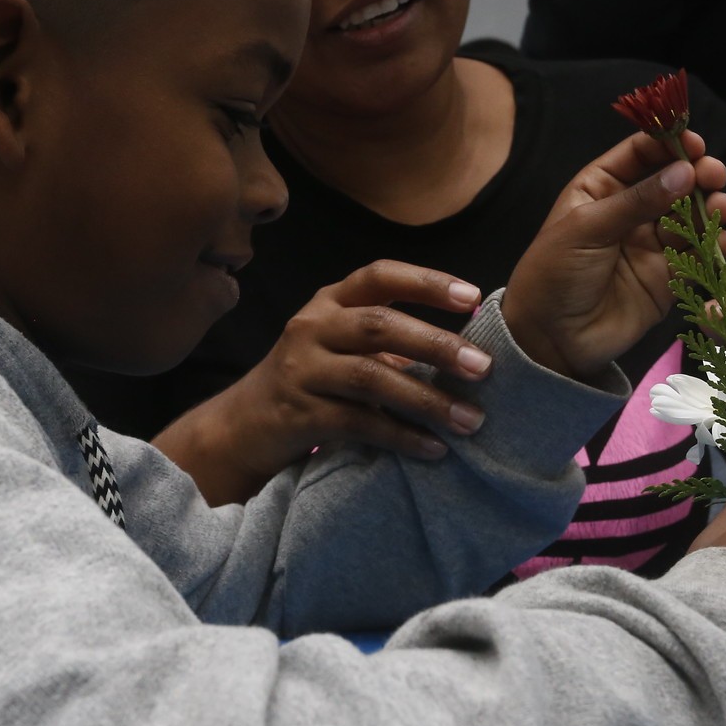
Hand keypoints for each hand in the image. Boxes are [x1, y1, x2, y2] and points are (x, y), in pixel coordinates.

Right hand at [155, 261, 488, 504]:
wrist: (242, 427)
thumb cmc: (311, 383)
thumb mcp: (342, 348)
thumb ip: (390, 341)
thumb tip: (469, 349)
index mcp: (330, 303)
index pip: (379, 277)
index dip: (427, 283)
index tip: (472, 298)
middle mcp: (311, 327)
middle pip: (380, 325)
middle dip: (437, 345)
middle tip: (484, 368)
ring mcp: (300, 369)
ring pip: (371, 376)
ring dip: (427, 400)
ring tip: (471, 420)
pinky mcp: (297, 413)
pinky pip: (358, 423)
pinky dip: (401, 436)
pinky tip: (433, 449)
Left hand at [503, 131, 725, 384]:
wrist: (551, 339)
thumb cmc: (554, 275)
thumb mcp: (588, 229)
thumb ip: (638, 201)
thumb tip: (684, 172)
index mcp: (600, 188)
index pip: (640, 154)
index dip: (668, 144)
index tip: (693, 143)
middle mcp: (629, 211)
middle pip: (672, 181)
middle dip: (697, 174)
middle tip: (713, 175)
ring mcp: (650, 243)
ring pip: (690, 216)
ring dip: (710, 208)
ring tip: (721, 208)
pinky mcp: (667, 276)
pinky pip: (697, 254)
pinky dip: (712, 245)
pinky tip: (719, 240)